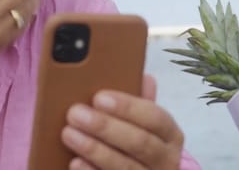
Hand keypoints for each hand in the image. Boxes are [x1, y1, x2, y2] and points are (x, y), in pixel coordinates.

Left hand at [62, 74, 184, 169]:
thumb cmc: (138, 140)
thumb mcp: (143, 122)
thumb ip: (140, 101)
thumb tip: (144, 77)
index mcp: (170, 134)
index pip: (155, 117)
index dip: (128, 107)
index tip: (99, 97)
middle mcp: (165, 160)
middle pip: (139, 143)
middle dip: (105, 127)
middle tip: (75, 113)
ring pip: (124, 167)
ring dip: (94, 149)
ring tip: (68, 133)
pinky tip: (74, 162)